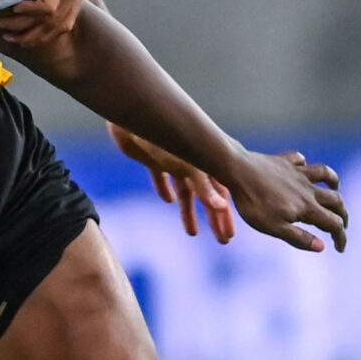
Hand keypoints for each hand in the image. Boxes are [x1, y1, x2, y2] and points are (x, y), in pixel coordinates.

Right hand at [0, 0, 89, 47]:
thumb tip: (31, 24)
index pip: (64, 23)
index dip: (40, 36)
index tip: (18, 39)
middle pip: (58, 25)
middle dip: (31, 36)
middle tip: (7, 38)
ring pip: (51, 20)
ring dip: (24, 26)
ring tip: (1, 24)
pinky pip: (47, 9)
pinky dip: (29, 13)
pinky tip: (14, 8)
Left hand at [110, 125, 235, 240]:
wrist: (132, 118)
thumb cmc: (162, 139)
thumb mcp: (187, 165)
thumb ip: (204, 186)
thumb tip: (222, 206)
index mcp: (204, 164)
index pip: (220, 195)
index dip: (224, 216)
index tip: (228, 236)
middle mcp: (192, 163)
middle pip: (207, 196)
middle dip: (214, 218)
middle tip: (222, 240)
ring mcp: (173, 161)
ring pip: (185, 191)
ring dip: (189, 211)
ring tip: (192, 233)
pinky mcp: (153, 158)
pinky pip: (161, 177)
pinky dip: (164, 188)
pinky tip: (166, 200)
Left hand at [221, 147, 346, 253]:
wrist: (238, 171)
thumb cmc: (254, 203)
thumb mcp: (274, 228)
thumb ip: (299, 238)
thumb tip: (322, 247)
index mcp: (307, 208)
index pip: (333, 224)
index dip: (340, 237)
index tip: (340, 248)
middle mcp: (308, 189)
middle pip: (335, 200)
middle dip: (343, 214)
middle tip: (342, 225)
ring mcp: (297, 173)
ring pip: (325, 175)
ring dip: (334, 183)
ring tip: (335, 190)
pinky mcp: (285, 162)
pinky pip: (301, 160)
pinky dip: (306, 165)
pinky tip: (303, 167)